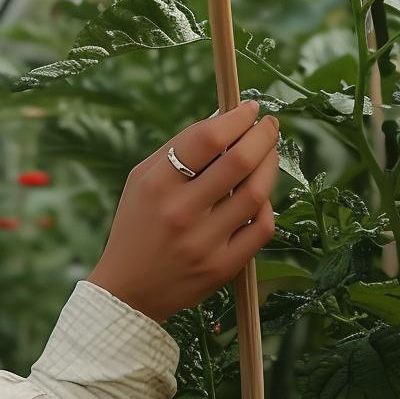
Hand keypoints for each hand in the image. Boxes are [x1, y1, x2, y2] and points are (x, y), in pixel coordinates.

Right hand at [86, 101, 279, 323]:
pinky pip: (261, 228)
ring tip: (269, 152)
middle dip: (263, 135)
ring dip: (270, 164)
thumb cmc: (137, 225)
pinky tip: (260, 194)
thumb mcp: (141, 180)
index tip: (250, 108)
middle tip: (270, 125)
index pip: (206, 139)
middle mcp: (180, 213)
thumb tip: (224, 120)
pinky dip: (266, 205)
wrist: (129, 290)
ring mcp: (204, 242)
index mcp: (156, 185)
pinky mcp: (223, 267)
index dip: (235, 118)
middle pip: (238, 161)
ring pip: (257, 193)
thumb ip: (178, 150)